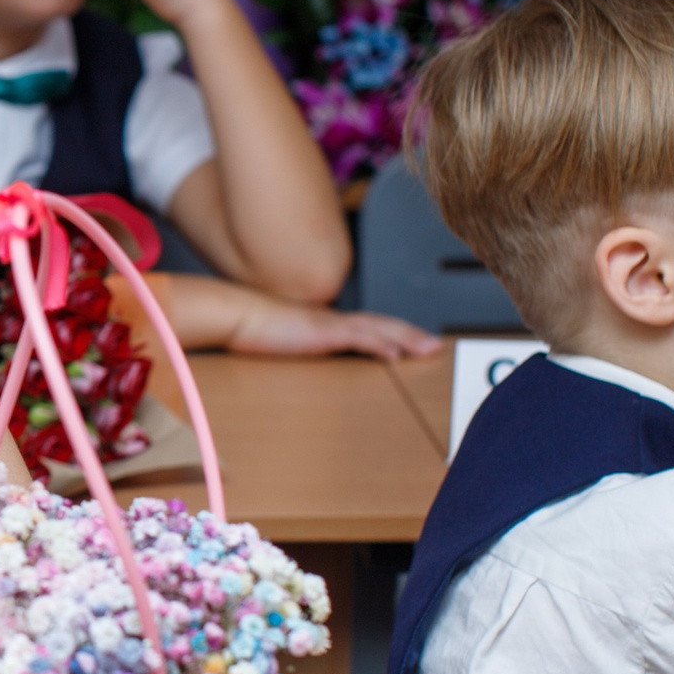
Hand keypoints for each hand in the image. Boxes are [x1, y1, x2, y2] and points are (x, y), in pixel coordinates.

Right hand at [222, 293, 441, 360]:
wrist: (236, 314)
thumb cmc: (254, 330)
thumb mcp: (285, 343)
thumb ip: (301, 349)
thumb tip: (307, 359)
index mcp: (328, 326)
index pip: (370, 329)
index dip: (396, 334)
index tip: (416, 345)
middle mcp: (334, 322)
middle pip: (383, 326)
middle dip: (412, 336)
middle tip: (437, 347)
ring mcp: (329, 325)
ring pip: (377, 330)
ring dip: (406, 338)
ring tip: (429, 349)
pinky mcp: (320, 333)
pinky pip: (356, 339)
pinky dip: (377, 344)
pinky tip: (394, 353)